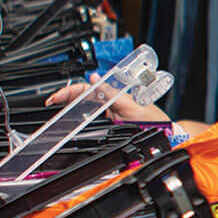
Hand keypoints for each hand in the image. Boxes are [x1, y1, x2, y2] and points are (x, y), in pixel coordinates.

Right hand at [44, 72, 170, 122]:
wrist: (167, 138)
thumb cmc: (156, 122)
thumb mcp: (133, 107)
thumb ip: (114, 94)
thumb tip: (96, 79)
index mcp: (115, 94)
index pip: (87, 88)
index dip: (70, 91)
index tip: (55, 97)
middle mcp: (111, 103)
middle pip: (82, 98)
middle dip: (65, 99)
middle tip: (50, 104)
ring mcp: (111, 114)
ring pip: (85, 110)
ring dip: (70, 110)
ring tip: (55, 115)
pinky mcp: (112, 126)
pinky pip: (91, 122)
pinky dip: (78, 123)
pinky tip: (70, 126)